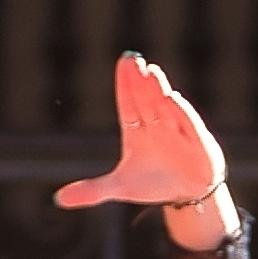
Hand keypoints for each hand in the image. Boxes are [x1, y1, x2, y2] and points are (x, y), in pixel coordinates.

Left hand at [53, 50, 235, 248]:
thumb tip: (59, 199)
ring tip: (150, 72)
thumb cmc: (152, 184)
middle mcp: (156, 126)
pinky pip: (188, 125)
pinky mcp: (198, 142)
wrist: (187, 194)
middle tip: (132, 60)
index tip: (123, 65)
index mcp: (136, 131)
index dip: (125, 85)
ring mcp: (177, 132)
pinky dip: (180, 113)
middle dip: (139, 82)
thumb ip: (92, 191)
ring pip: (165, 108)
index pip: (128, 104)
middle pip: (145, 100)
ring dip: (157, 91)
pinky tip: (172, 98)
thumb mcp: (120, 189)